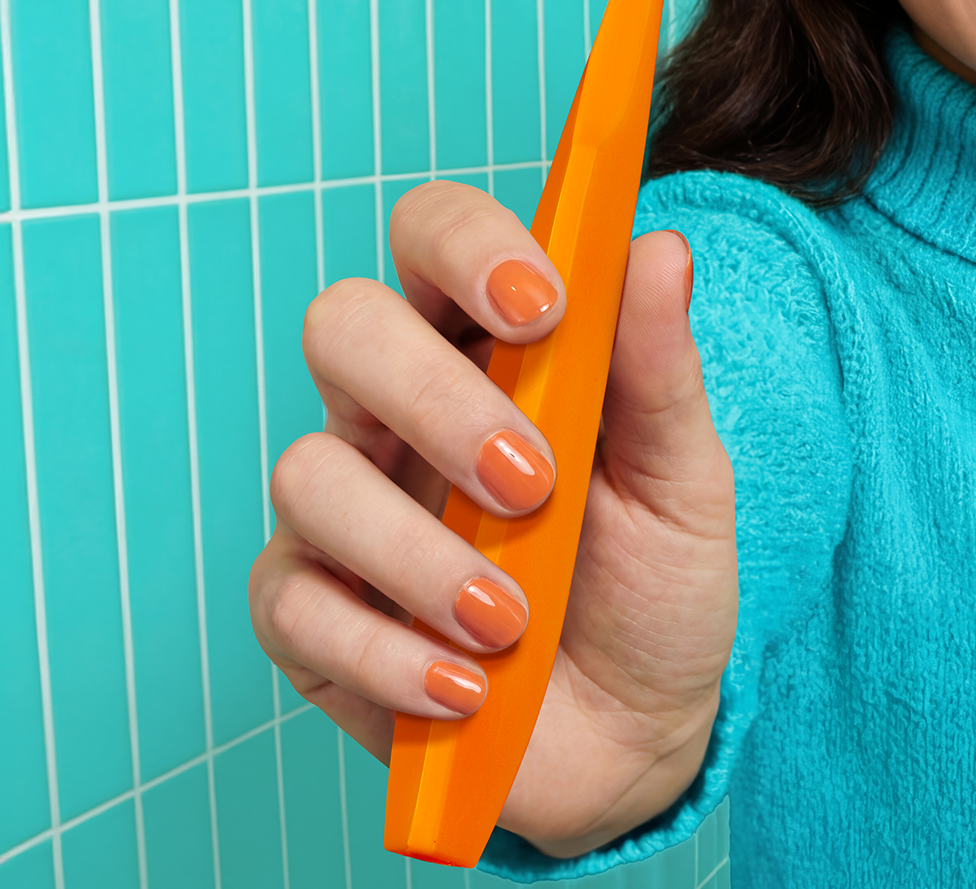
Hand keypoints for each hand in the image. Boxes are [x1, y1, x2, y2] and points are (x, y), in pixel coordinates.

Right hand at [248, 179, 737, 856]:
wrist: (632, 740)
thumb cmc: (652, 584)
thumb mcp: (681, 480)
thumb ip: (660, 369)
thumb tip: (661, 246)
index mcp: (484, 344)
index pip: (432, 234)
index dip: (467, 246)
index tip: (543, 307)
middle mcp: (397, 408)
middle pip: (342, 325)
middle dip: (433, 399)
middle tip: (531, 481)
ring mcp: (344, 505)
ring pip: (307, 470)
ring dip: (416, 551)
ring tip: (510, 618)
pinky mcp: (309, 610)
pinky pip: (294, 603)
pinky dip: (387, 652)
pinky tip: (466, 686)